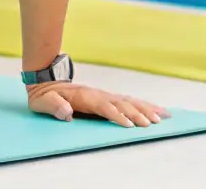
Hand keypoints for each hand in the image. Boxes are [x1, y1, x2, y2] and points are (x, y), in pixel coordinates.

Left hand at [26, 82, 168, 127]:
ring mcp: (105, 95)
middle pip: (122, 104)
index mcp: (85, 97)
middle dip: (138, 114)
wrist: (47, 80)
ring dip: (146, 109)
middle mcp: (99, 94)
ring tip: (162, 117)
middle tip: (152, 124)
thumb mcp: (43, 101)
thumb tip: (67, 113)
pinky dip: (144, 105)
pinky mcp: (108, 98)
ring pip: (130, 101)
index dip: (117, 115)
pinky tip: (156, 110)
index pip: (104, 107)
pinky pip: (129, 101)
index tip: (129, 125)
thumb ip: (55, 107)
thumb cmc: (45, 95)